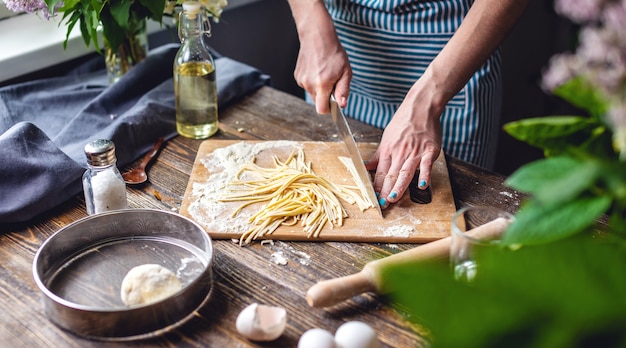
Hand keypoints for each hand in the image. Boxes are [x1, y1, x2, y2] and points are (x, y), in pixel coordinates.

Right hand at [290, 3, 350, 112]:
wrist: (317, 36)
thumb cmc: (333, 53)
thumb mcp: (346, 71)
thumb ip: (343, 90)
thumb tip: (342, 105)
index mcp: (322, 84)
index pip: (322, 109)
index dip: (329, 109)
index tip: (334, 103)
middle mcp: (309, 84)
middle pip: (317, 102)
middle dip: (325, 97)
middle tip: (332, 82)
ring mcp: (301, 80)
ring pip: (312, 93)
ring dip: (319, 88)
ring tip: (324, 73)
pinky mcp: (297, 76)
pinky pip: (307, 85)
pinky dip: (313, 82)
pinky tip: (317, 70)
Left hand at [365, 83, 442, 208]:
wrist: (421, 107)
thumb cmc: (403, 122)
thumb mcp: (386, 138)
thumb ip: (378, 156)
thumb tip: (367, 167)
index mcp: (388, 151)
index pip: (381, 173)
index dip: (377, 187)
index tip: (374, 199)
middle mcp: (400, 153)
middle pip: (392, 175)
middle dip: (385, 191)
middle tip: (382, 205)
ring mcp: (415, 152)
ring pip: (406, 172)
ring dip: (399, 186)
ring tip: (393, 198)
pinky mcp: (430, 150)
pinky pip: (427, 164)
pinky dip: (425, 175)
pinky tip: (422, 185)